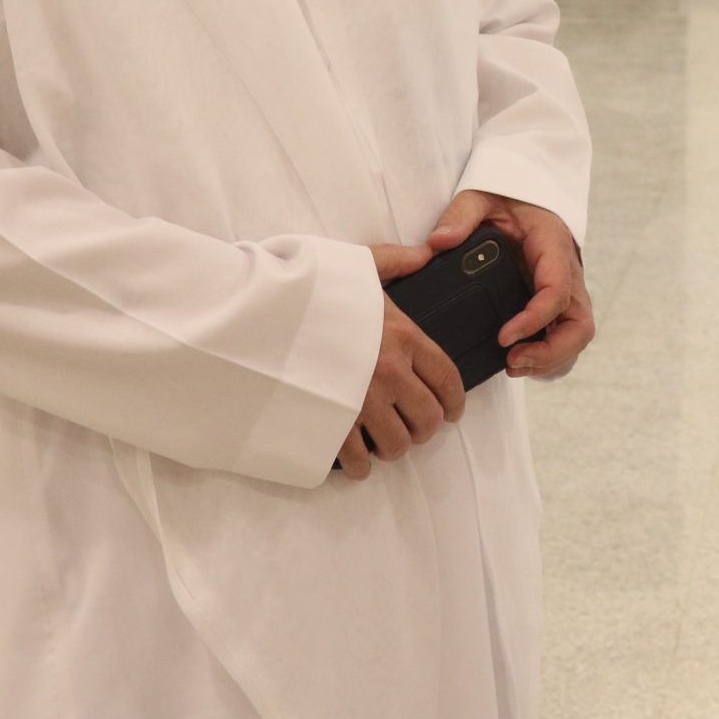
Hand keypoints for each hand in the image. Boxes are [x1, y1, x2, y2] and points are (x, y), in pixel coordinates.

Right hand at [333, 242, 465, 480]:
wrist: (262, 313)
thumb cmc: (311, 288)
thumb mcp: (358, 265)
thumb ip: (395, 260)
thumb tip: (426, 254)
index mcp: (403, 336)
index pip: (448, 379)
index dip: (455, 402)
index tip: (452, 411)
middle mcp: (389, 373)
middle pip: (428, 419)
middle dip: (424, 428)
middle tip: (412, 426)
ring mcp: (361, 401)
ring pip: (397, 444)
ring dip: (394, 447)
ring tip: (384, 441)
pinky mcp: (331, 423)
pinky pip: (358, 460)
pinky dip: (361, 465)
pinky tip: (358, 459)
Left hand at [429, 187, 594, 380]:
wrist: (522, 197)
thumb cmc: (505, 198)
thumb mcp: (479, 196)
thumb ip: (461, 215)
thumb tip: (438, 243)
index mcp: (553, 247)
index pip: (557, 292)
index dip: (534, 320)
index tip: (504, 336)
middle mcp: (567, 272)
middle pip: (580, 325)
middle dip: (551, 352)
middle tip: (512, 362)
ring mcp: (567, 291)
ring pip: (577, 337)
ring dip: (551, 360)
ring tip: (513, 367)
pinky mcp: (558, 303)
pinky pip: (566, 337)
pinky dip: (550, 358)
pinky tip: (521, 364)